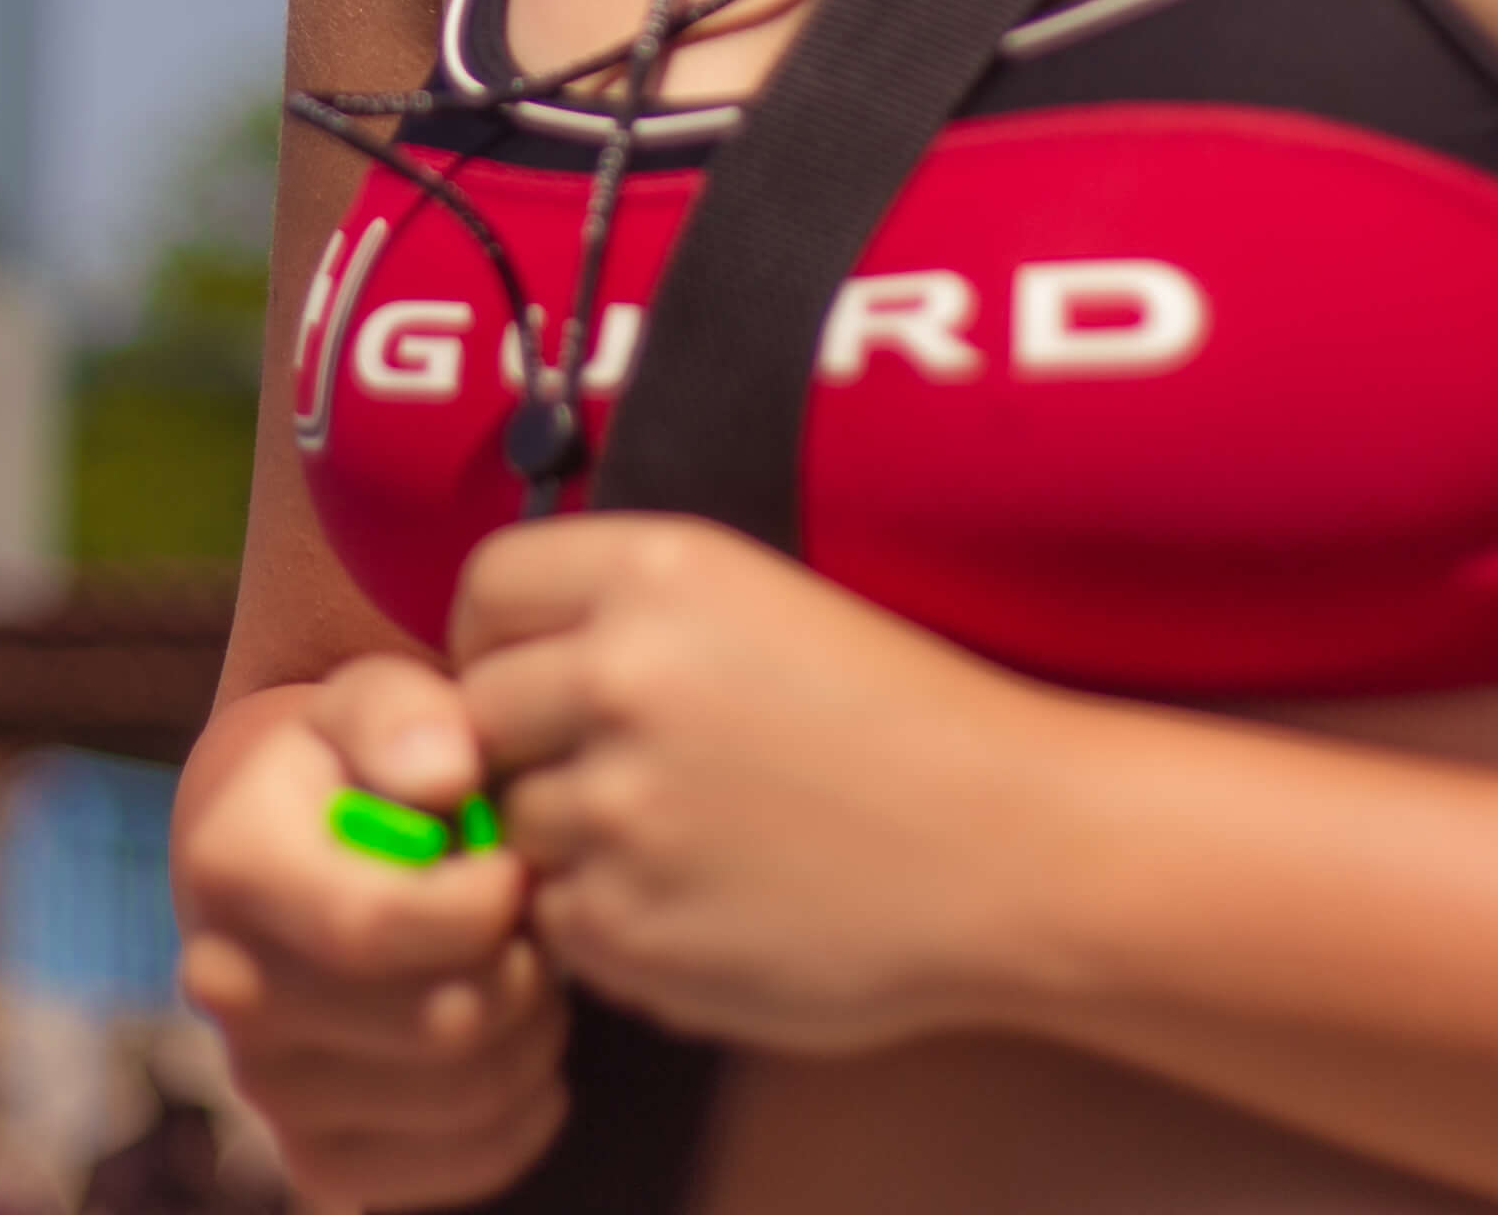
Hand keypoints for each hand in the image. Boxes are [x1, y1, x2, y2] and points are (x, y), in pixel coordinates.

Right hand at [176, 654, 570, 1207]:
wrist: (293, 851)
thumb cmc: (354, 765)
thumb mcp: (372, 701)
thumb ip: (405, 718)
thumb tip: (445, 774)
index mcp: (230, 868)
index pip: (374, 928)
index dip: (484, 903)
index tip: (515, 864)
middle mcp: (228, 988)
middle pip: (437, 1022)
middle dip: (524, 964)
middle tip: (532, 916)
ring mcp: (267, 1085)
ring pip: (464, 1096)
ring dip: (534, 1031)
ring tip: (527, 965)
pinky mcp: (318, 1157)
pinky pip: (458, 1165)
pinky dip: (525, 1112)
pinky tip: (526, 1041)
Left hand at [453, 515, 1076, 1055]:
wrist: (1018, 851)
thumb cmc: (902, 724)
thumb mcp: (761, 603)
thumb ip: (620, 619)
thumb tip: (494, 662)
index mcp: (655, 573)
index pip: (487, 589)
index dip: (494, 639)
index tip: (527, 677)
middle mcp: (621, 675)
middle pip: (479, 714)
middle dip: (526, 747)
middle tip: (612, 775)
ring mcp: (620, 807)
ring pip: (517, 827)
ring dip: (571, 845)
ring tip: (684, 847)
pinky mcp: (631, 924)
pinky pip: (561, 923)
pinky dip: (610, 926)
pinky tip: (703, 907)